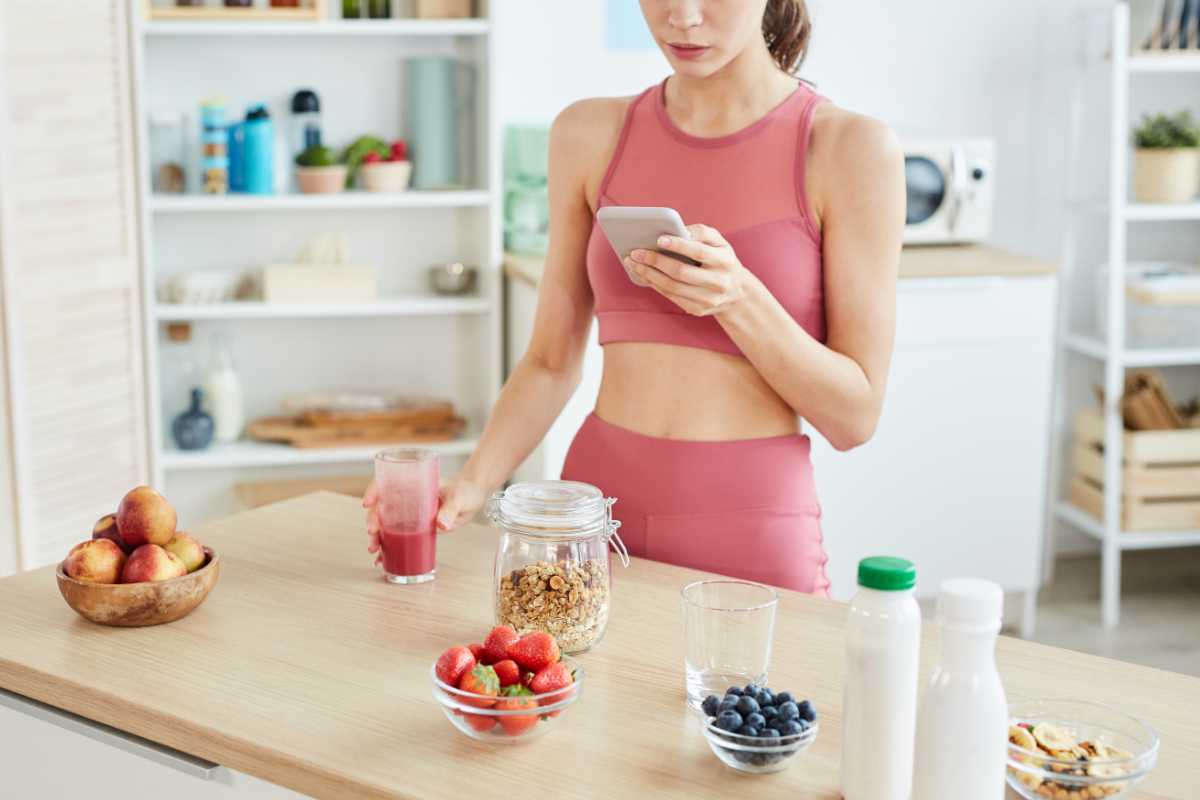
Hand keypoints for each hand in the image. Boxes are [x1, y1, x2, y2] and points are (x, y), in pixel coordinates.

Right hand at [362, 478, 487, 564]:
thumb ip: (451, 510)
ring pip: (385, 523)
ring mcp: (409, 513)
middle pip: (382, 506)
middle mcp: (407, 497)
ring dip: (376, 537)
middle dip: (373, 520)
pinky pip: (396, 536)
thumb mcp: (459, 499)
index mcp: (414, 484)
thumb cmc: (465, 492)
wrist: (472, 500)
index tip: (367, 504)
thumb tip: (441, 524)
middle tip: (372, 533)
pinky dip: (387, 547)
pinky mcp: (413, 527)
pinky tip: (381, 559)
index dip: (374, 491)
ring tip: (373, 550)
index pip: (387, 482)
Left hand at [623, 224, 755, 316]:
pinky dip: (654, 285)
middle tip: (636, 252)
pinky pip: (671, 297)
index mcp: (725, 261)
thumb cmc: (721, 260)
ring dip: (649, 275)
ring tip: (633, 263)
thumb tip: (677, 230)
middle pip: (681, 272)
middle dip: (656, 262)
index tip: (659, 239)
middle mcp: (719, 282)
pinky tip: (643, 275)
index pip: (699, 252)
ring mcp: (708, 299)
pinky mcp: (698, 310)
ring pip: (673, 287)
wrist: (737, 293)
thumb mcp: (720, 242)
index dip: (679, 246)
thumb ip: (702, 233)